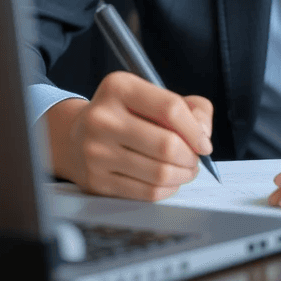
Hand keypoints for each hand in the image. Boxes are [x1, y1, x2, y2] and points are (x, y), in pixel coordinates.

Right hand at [43, 72, 213, 200]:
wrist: (77, 136)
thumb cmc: (126, 115)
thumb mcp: (154, 96)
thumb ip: (192, 108)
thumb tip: (203, 134)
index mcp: (119, 88)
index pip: (170, 108)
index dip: (195, 130)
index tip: (204, 142)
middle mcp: (102, 118)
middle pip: (166, 144)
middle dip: (191, 156)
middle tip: (194, 158)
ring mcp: (96, 152)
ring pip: (159, 172)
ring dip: (183, 174)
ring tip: (185, 169)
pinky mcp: (96, 181)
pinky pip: (146, 192)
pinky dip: (167, 189)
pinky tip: (169, 181)